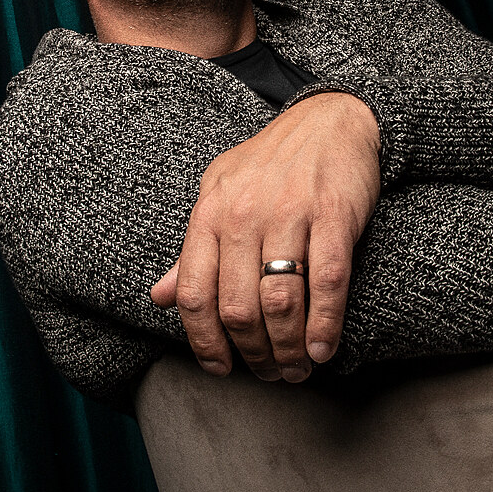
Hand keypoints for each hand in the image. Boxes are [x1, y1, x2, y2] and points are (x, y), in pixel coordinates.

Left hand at [150, 92, 380, 381]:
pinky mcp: (334, 215)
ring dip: (287, 349)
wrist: (332, 118)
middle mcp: (244, 214)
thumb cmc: (272, 163)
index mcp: (210, 212)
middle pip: (237, 308)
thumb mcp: (220, 194)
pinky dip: (324, 325)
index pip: (193, 292)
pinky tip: (322, 349)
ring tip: (296, 368)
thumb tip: (158, 298)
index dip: (203, 342)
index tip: (219, 368)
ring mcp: (290, 214)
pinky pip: (326, 283)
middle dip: (253, 354)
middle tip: (269, 373)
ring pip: (279, 302)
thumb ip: (192, 249)